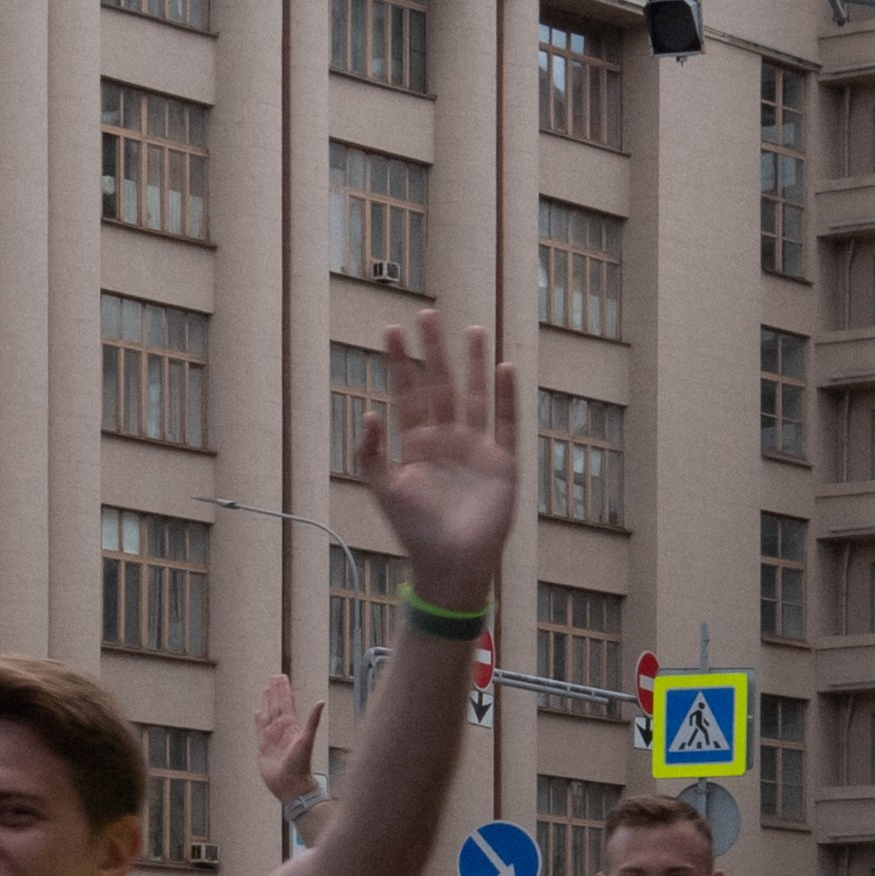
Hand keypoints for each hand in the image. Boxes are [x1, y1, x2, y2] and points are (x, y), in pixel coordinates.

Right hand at [254, 676, 324, 809]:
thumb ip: (312, 720)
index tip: (282, 676)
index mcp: (291, 725)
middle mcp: (282, 728)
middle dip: (276, 691)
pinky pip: (260, 729)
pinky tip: (257, 712)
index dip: (284, 690)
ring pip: (268, 714)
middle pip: (277, 705)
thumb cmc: (300, 764)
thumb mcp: (306, 740)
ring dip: (267, 702)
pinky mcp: (264, 746)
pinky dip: (258, 720)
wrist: (290, 784)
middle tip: (274, 676)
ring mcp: (272, 736)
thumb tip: (321, 701)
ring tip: (265, 689)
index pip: (286, 702)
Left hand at [362, 313, 518, 621]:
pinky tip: (504, 368)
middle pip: (441, 384)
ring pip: (474, 395)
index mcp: (418, 444)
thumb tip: (368, 411)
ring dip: (473, 363)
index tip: (392, 331)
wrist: (450, 563)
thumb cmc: (414, 531)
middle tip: (427, 312)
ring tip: (471, 329)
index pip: (408, 393)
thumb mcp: (384, 489)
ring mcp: (476, 448)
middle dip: (434, 350)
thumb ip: (371, 453)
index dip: (400, 363)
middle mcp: (447, 439)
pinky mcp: (502, 462)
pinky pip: (505, 422)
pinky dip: (505, 396)